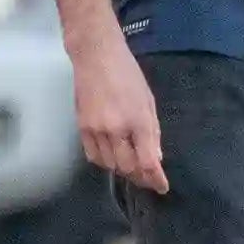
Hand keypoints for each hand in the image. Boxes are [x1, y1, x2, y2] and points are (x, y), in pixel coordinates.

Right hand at [73, 37, 167, 192]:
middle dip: (141, 178)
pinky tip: (113, 157)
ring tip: (133, 168)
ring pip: (110, 165)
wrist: (96, 56)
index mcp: (138, 121)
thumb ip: (152, 132)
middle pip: (128, 168)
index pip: (147, 162)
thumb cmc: (128, 75)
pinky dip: (105, 162)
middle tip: (149, 179)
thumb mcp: (148, 101)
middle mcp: (116, 129)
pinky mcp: (81, 128)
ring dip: (123, 170)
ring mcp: (96, 130)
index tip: (162, 187)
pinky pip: (93, 156)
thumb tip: (156, 159)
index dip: (155, 179)